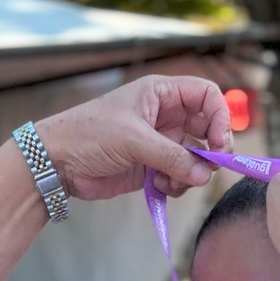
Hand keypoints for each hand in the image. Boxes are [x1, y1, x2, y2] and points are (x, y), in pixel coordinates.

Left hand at [33, 76, 231, 201]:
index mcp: (162, 94)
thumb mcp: (133, 140)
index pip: (207, 96)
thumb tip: (205, 175)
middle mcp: (166, 116)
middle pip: (208, 129)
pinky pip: (181, 176)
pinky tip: (158, 186)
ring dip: (191, 173)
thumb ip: (171, 157)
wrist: (59, 163)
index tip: (220, 143)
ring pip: (196, 158)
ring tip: (170, 181)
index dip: (220, 117)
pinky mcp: (154, 167)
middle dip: (211, 151)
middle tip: (208, 170)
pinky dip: (178, 184)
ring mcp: (161, 143)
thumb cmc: (89, 135)